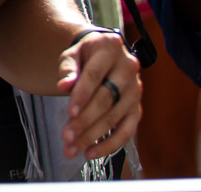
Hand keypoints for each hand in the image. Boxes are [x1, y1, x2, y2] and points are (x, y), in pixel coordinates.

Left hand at [57, 29, 141, 159]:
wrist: (105, 54)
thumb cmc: (86, 55)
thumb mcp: (73, 54)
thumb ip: (68, 69)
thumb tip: (63, 85)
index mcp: (111, 49)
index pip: (95, 75)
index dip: (82, 95)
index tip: (70, 113)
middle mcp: (128, 69)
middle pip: (106, 100)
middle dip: (85, 121)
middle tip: (67, 137)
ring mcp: (136, 90)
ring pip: (115, 117)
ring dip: (93, 136)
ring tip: (73, 148)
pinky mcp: (138, 108)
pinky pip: (127, 130)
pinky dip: (110, 144)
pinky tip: (92, 152)